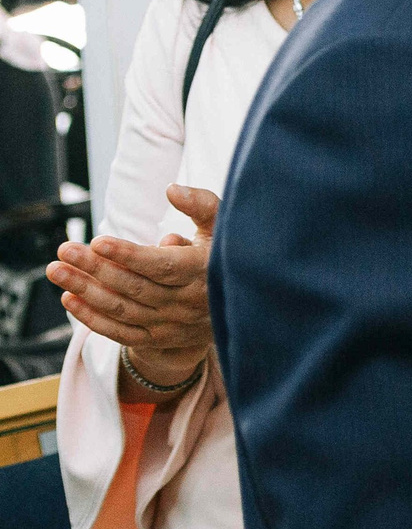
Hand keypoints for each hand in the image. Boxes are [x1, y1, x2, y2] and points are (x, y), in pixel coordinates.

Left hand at [51, 184, 218, 389]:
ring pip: (122, 309)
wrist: (237, 309)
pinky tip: (69, 299)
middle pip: (135, 287)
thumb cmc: (220, 256)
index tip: (98, 241)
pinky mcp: (159, 338)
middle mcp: (188, 302)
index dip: (130, 256)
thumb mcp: (221, 228)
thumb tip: (171, 190)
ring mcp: (172, 323)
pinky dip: (92, 319)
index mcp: (204, 272)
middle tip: (64, 249)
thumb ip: (201, 205)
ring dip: (85, 291)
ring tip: (56, 270)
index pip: (163, 266)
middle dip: (96, 268)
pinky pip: (120, 332)